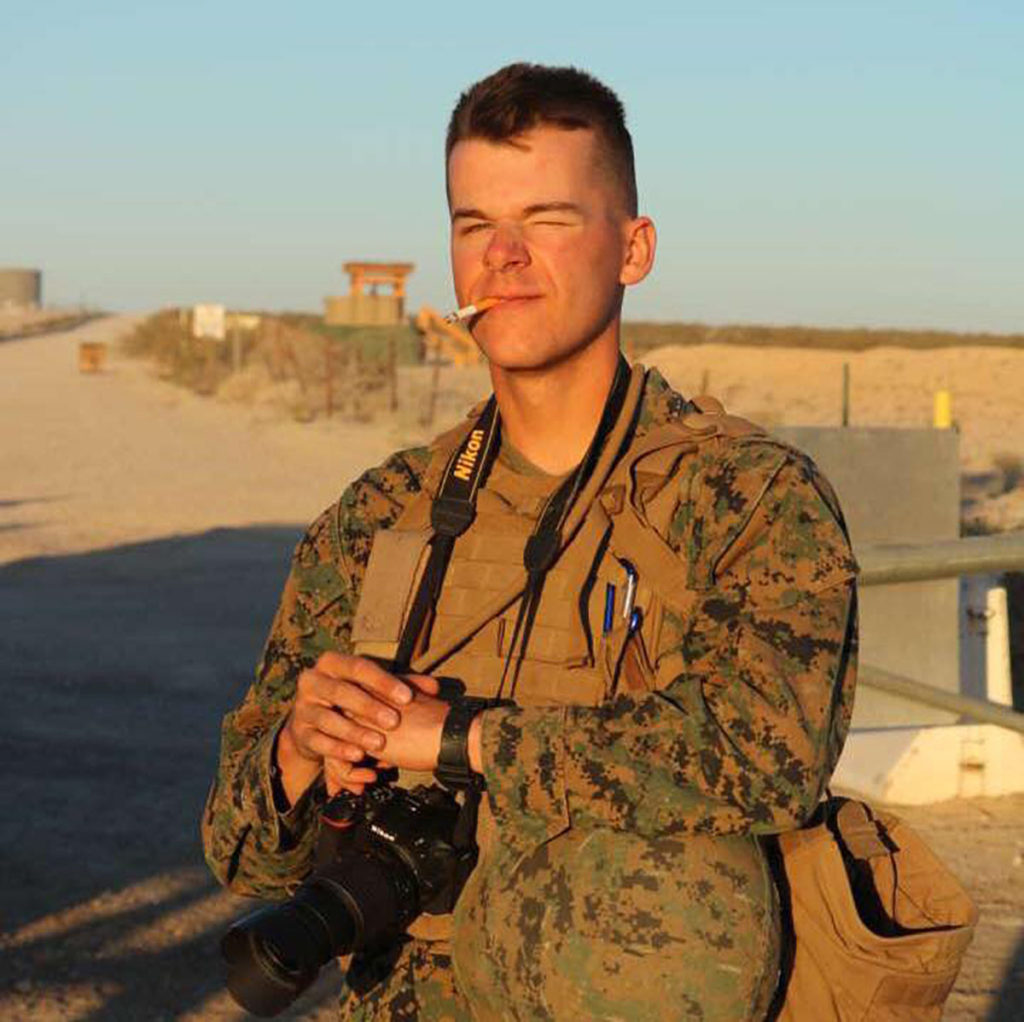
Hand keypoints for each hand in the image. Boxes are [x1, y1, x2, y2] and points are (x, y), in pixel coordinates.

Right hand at [276, 653, 438, 802]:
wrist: (312, 721)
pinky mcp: (300, 732)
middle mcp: (312, 681)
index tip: (408, 698)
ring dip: (355, 732)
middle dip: (369, 707)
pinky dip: (338, 749)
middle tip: (394, 722)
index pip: (359, 667)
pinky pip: (319, 741)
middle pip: (341, 691)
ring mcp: (303, 707)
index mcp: (332, 663)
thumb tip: (435, 688)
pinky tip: (358, 756)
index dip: (384, 682)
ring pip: (328, 718)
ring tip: (378, 744)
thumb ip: (402, 685)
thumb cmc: (350, 698)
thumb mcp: (372, 688)